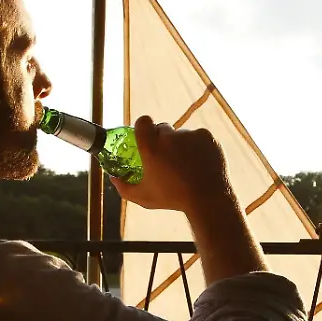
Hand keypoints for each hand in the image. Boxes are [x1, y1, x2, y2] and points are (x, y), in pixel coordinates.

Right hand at [110, 115, 236, 214]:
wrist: (208, 198)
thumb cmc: (173, 198)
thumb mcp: (143, 197)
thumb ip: (124, 187)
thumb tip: (114, 178)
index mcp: (151, 147)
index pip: (143, 122)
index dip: (144, 128)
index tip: (147, 138)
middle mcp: (170, 136)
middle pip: (163, 128)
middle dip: (163, 139)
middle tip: (167, 157)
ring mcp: (189, 135)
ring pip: (182, 135)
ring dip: (182, 145)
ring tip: (187, 165)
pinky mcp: (206, 136)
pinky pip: (198, 137)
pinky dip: (198, 147)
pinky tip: (199, 162)